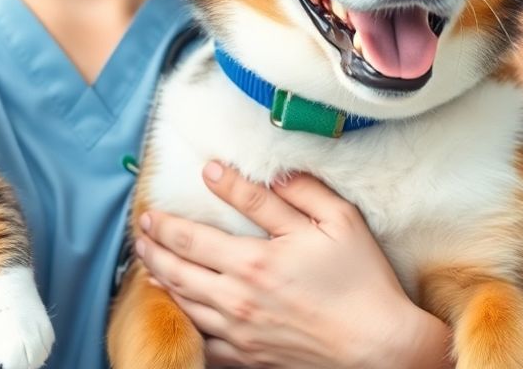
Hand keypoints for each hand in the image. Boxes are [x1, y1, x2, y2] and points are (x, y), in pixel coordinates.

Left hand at [137, 163, 449, 368]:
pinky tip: (177, 308)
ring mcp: (240, 332)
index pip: (190, 236)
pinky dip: (182, 322)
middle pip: (175, 270)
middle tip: (140, 231)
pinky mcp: (248, 357)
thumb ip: (289, 191)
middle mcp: (237, 299)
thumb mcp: (336, 221)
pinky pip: (202, 341)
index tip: (151, 207)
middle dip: (151, 248)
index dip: (165, 220)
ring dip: (159, 280)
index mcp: (254, 262)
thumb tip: (232, 172)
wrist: (382, 348)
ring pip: (182, 304)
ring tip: (147, 262)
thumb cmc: (363, 281)